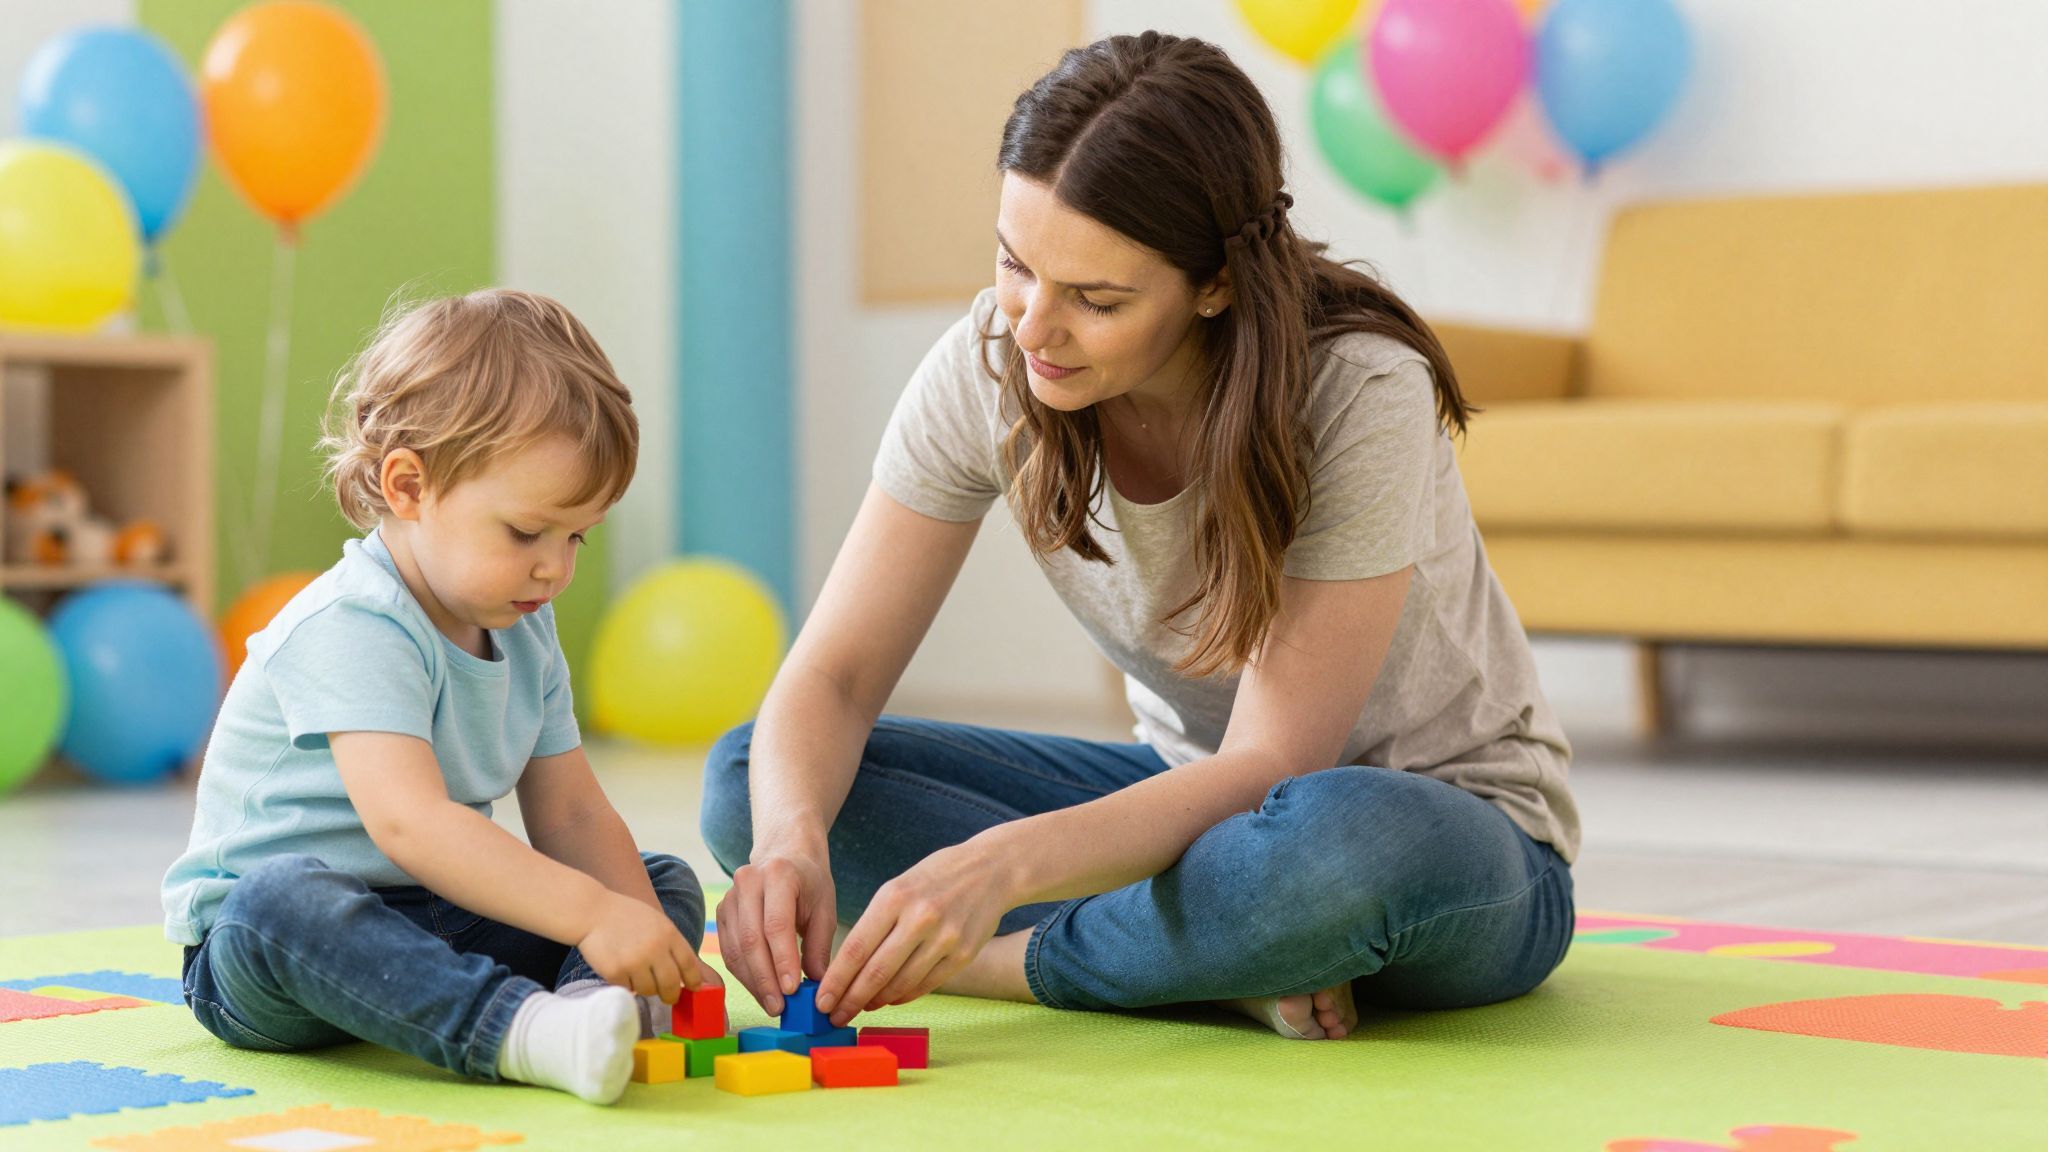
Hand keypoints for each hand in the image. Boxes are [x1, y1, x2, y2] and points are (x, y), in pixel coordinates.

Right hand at [576, 891, 705, 1002]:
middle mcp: (655, 948)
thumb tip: (687, 973)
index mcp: (668, 934)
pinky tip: (621, 971)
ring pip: (649, 990)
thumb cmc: (626, 916)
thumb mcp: (657, 922)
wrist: (592, 911)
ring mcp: (635, 961)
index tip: (694, 989)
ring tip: (637, 976)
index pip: (689, 964)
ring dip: (645, 988)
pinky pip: (628, 989)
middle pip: (671, 984)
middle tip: (668, 997)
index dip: (694, 980)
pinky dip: (626, 985)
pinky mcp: (615, 972)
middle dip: (671, 995)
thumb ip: (671, 944)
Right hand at [715, 842, 837, 1015]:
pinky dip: (743, 974)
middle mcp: (748, 881)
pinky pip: (729, 950)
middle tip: (780, 1007)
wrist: (783, 856)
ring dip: (753, 981)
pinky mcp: (721, 913)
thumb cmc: (809, 884)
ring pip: (736, 948)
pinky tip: (759, 990)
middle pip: (751, 939)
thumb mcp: (825, 908)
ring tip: (772, 1004)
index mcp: (778, 874)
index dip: (782, 960)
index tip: (792, 990)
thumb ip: (821, 946)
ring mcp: (729, 896)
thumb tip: (817, 986)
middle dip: (765, 978)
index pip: (776, 925)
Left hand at [815, 841, 1011, 1026]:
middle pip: (875, 972)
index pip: (855, 949)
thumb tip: (847, 969)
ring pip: (900, 984)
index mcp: (895, 897)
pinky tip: (890, 999)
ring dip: (876, 1001)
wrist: (991, 869)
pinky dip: (903, 996)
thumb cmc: (935, 878)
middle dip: (851, 1000)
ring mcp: (944, 938)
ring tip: (862, 1007)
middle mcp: (919, 918)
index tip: (821, 1000)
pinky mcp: (963, 955)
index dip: (836, 981)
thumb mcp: (898, 887)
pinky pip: (925, 985)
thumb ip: (874, 924)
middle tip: (834, 1016)